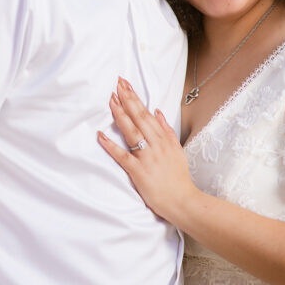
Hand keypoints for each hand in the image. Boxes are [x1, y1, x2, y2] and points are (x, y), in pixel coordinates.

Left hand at [97, 77, 197, 225]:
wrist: (183, 201)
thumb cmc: (178, 178)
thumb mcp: (177, 150)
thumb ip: (166, 130)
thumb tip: (158, 112)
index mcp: (164, 139)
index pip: (147, 113)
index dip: (135, 98)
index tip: (125, 85)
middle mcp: (156, 145)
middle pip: (139, 118)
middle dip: (127, 99)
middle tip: (117, 83)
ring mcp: (148, 158)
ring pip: (132, 132)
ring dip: (120, 115)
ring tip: (111, 100)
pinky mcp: (139, 172)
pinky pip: (122, 156)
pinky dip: (111, 145)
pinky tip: (101, 135)